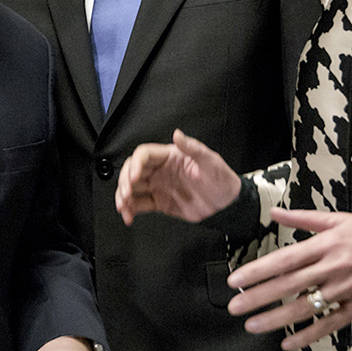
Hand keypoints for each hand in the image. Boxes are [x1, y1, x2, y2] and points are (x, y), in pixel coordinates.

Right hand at [116, 129, 240, 225]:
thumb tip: (177, 134)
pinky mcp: (159, 202)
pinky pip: (140, 204)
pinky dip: (131, 209)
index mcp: (170, 156)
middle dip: (125, 182)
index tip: (134, 177)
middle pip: (132, 170)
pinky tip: (128, 216)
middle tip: (126, 193)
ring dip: (123, 196)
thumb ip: (193, 148)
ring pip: (132, 188)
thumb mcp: (210, 161)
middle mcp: (161, 170)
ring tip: (123, 207)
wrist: (228, 206)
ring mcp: (158, 186)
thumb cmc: (222, 180)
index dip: (135, 164)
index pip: (144, 155)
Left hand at [228, 207, 351, 350]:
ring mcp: (345, 290)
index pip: (284, 259)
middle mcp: (333, 268)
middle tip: (234, 307)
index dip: (258, 271)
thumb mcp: (337, 219)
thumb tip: (274, 212)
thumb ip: (303, 218)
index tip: (236, 280)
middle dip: (258, 297)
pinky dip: (308, 335)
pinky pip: (329, 324)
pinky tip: (288, 343)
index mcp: (326, 244)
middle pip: (289, 286)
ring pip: (305, 308)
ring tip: (251, 325)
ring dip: (276, 319)